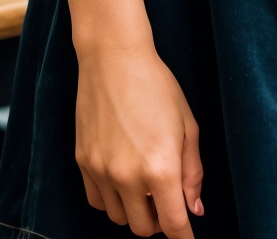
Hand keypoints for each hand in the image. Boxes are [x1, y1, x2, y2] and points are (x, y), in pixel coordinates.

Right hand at [74, 40, 204, 236]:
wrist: (113, 57)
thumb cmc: (156, 86)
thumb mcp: (188, 127)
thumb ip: (192, 174)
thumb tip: (193, 209)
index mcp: (160, 169)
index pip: (174, 226)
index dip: (184, 238)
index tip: (187, 238)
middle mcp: (127, 176)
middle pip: (144, 229)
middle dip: (159, 222)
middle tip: (165, 200)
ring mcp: (100, 169)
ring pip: (118, 218)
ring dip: (134, 211)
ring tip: (143, 186)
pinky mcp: (82, 159)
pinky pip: (96, 200)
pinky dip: (111, 199)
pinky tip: (121, 179)